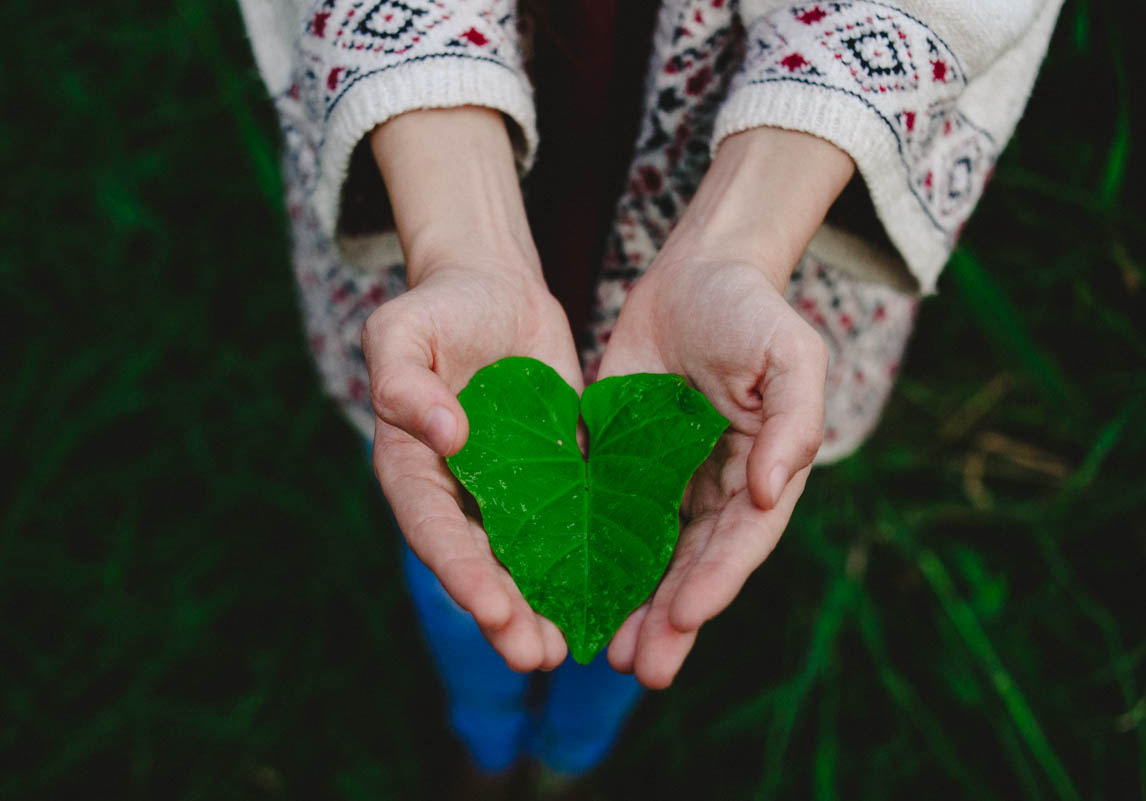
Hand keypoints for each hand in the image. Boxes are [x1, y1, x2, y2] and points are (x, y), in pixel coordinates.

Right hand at [364, 108, 578, 671]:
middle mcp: (458, 490)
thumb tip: (445, 434)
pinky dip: (583, 557)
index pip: (434, 530)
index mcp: (412, 466)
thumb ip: (405, 381)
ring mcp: (507, 487)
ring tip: (573, 648)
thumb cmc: (438, 306)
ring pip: (525, 556)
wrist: (493, 288)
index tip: (494, 609)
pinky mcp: (553, 474)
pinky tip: (614, 590)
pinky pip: (568, 522)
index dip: (462, 573)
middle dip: (508, 612)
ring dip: (545, 603)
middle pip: (480, 562)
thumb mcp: (402, 331)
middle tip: (540, 655)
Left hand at [596, 128, 854, 687]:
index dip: (715, 582)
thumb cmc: (749, 310)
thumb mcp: (790, 352)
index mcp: (762, 471)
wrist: (694, 273)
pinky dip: (597, 562)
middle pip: (696, 566)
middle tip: (641, 668)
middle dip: (671, 619)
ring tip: (608, 655)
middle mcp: (718, 490)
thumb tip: (773, 490)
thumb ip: (793, 420)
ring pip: (652, 559)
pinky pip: (611, 523)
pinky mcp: (624, 467)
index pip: (740, 540)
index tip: (682, 617)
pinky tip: (572, 595)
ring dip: (635, 608)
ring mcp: (669, 482)